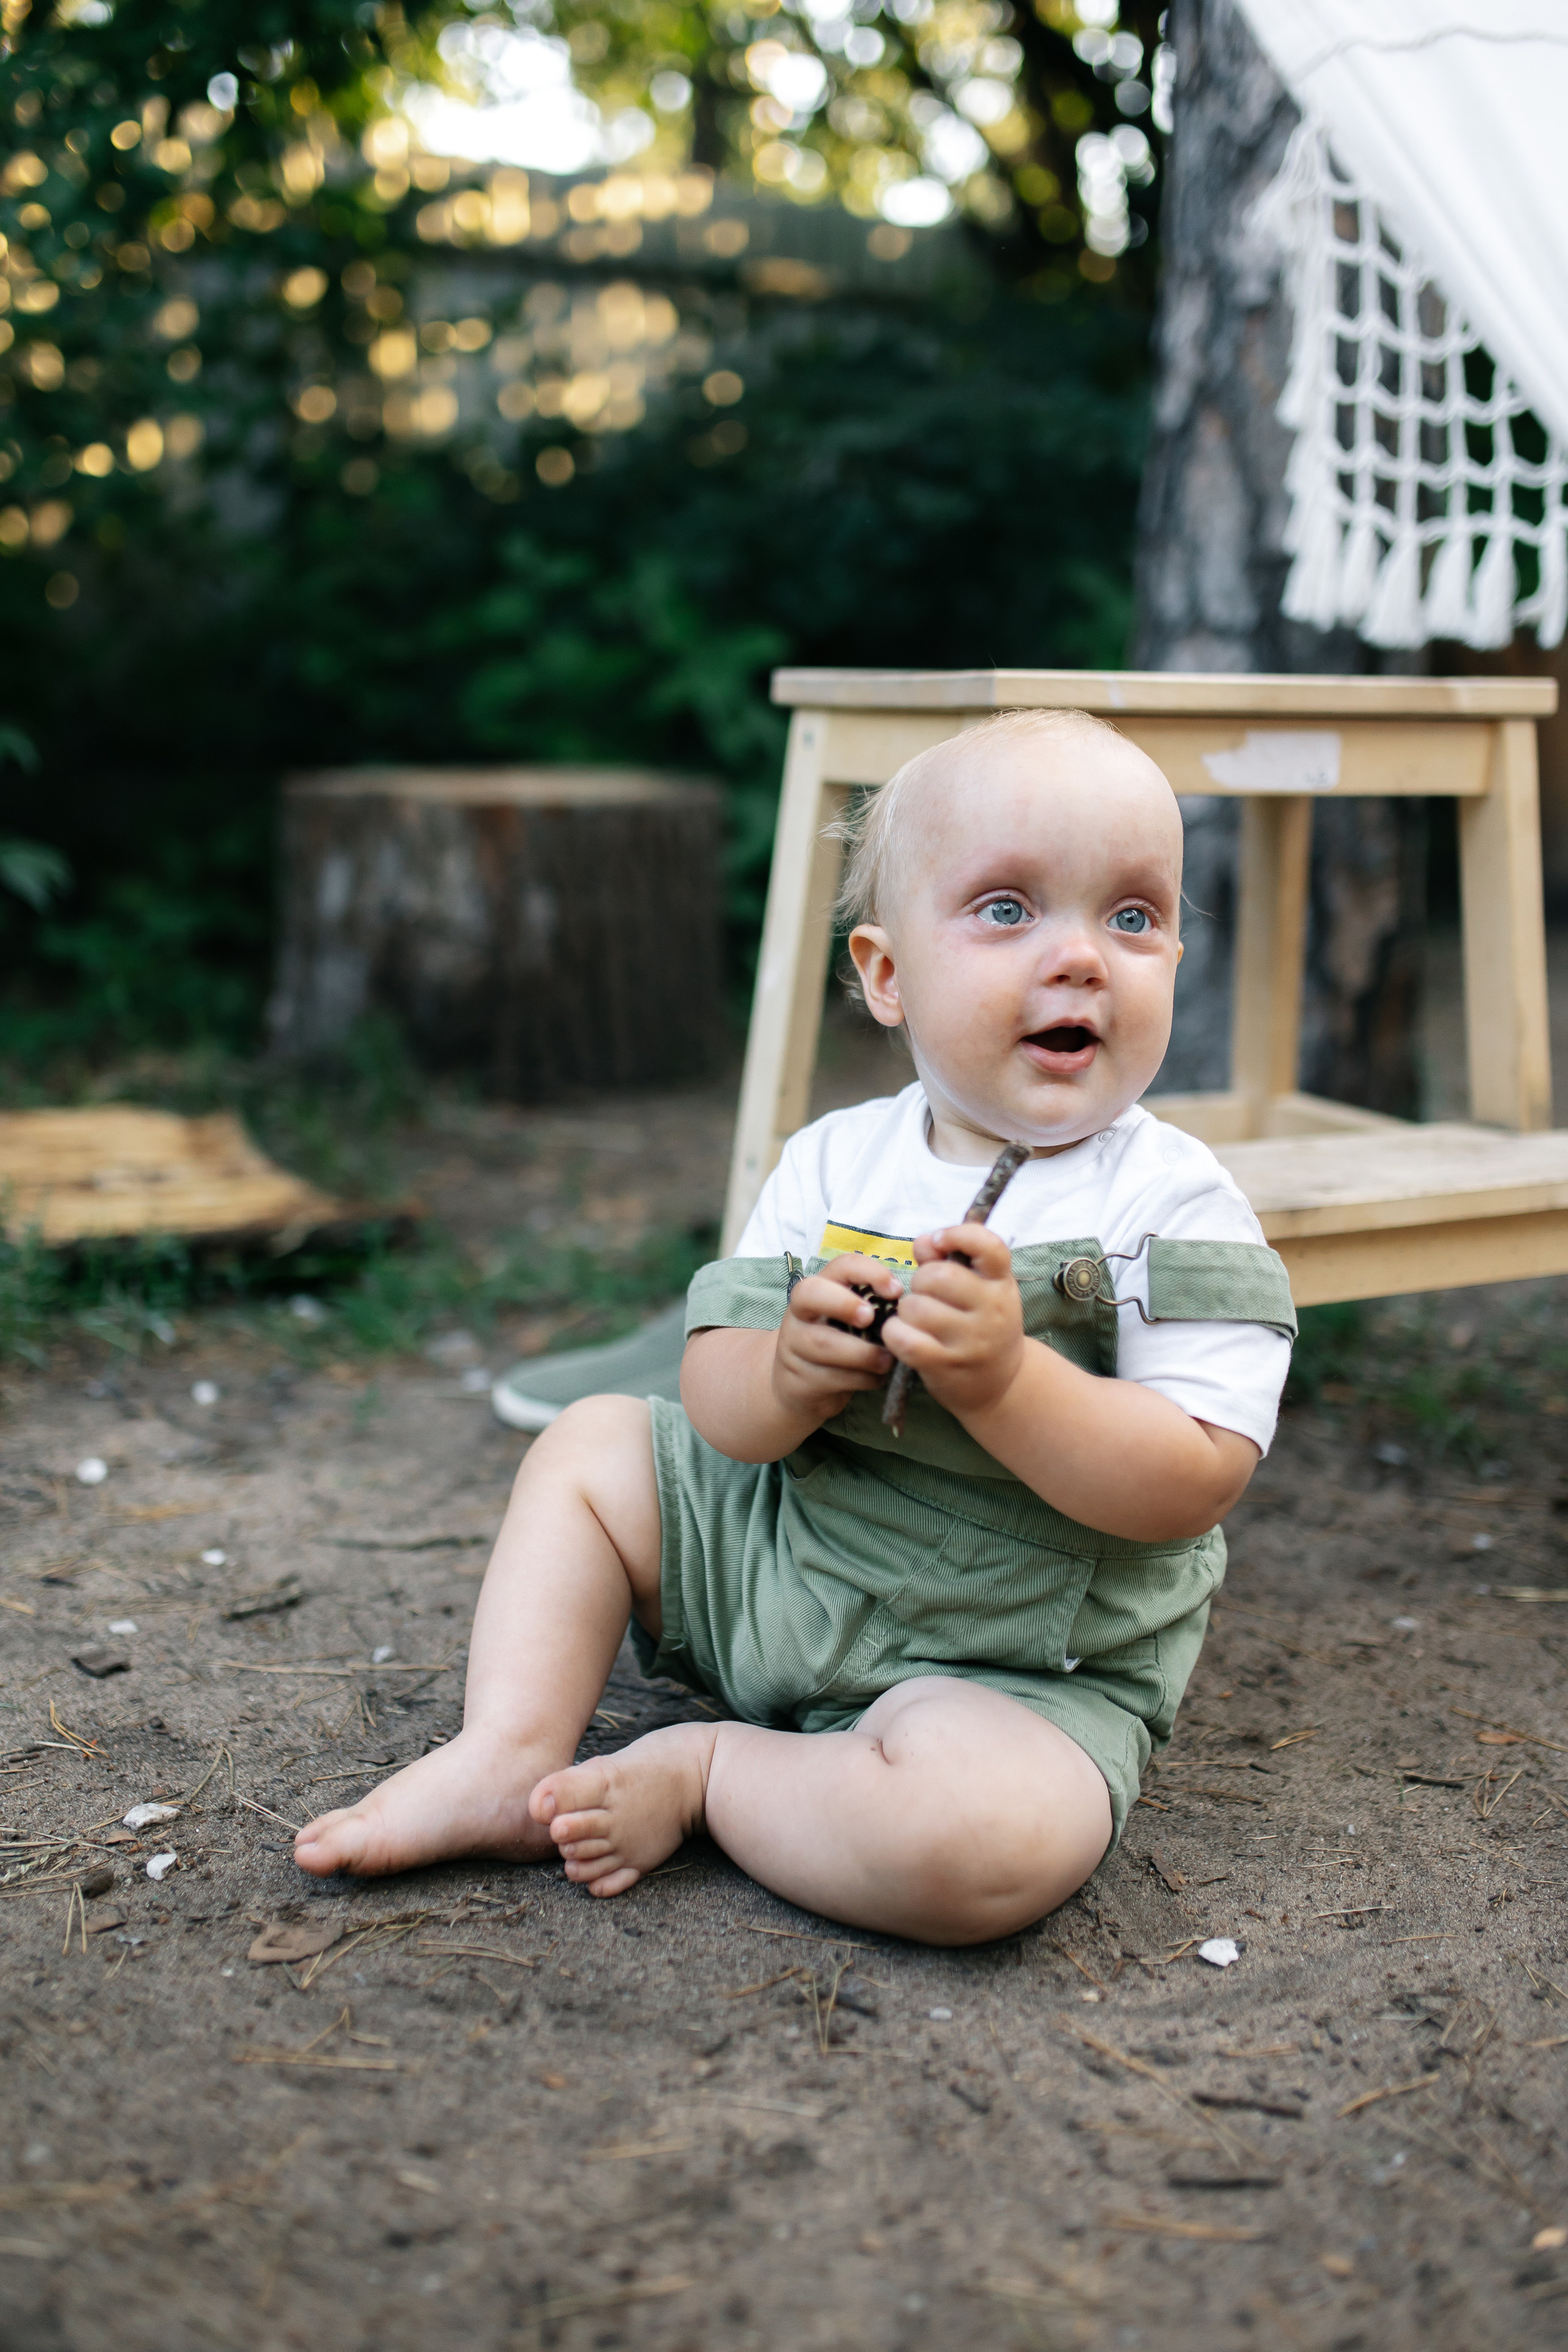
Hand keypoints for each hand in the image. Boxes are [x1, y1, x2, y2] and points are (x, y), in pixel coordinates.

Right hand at [772, 1252, 902, 1424]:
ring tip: (887, 1359)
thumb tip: (911, 1307)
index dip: (868, 1272)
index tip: (896, 1291)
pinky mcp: (799, 1377)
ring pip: (822, 1342)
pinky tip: (876, 1378)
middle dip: (844, 1303)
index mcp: (821, 1289)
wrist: (803, 1386)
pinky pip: (832, 1377)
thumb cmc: (841, 1344)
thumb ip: (874, 1308)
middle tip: (871, 1318)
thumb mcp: (852, 1320)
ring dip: (862, 1352)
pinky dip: (861, 1379)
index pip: (840, 1265)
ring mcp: (794, 1345)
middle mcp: (801, 1312)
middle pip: (810, 1293)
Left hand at [882, 1223, 1024, 1419]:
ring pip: (915, 1307)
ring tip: (918, 1319)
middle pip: (938, 1276)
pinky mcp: (945, 1365)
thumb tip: (923, 1242)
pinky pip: (903, 1337)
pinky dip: (894, 1333)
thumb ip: (948, 1260)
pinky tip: (903, 1335)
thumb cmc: (980, 1326)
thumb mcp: (978, 1290)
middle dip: (921, 1281)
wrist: (1000, 1385)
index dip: (958, 1234)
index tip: (940, 1241)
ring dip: (906, 1310)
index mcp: (1001, 1283)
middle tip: (926, 1295)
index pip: (988, 1245)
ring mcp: (970, 1340)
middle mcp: (992, 1309)